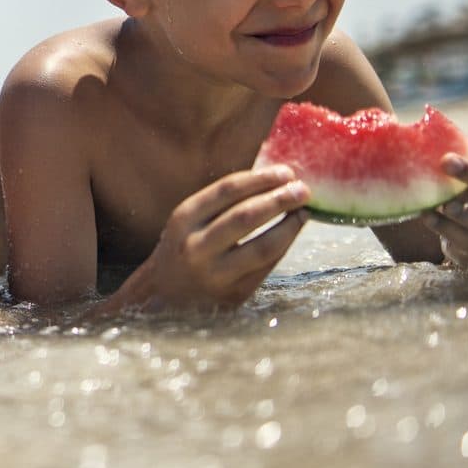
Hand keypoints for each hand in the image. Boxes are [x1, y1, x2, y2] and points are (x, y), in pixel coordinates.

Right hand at [110, 166, 309, 313]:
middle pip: (246, 216)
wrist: (164, 295)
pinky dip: (284, 246)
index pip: (228, 190)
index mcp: (184, 219)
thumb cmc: (185, 247)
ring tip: (303, 212)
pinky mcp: (234, 294)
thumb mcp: (190, 220)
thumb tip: (277, 180)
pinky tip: (292, 233)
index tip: (286, 172)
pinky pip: (266, 267)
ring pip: (263, 247)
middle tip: (303, 190)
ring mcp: (215, 274)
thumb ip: (223, 203)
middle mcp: (197, 246)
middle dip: (280, 200)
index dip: (261, 179)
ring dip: (289, 227)